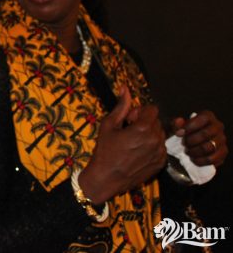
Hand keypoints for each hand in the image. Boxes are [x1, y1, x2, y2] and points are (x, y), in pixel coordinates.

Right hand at [79, 87, 166, 203]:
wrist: (106, 178)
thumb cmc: (105, 150)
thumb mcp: (109, 125)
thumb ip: (121, 106)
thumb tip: (125, 88)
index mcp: (144, 128)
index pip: (152, 109)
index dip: (139, 112)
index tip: (128, 120)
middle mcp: (156, 139)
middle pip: (156, 121)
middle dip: (144, 122)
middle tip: (128, 132)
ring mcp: (160, 153)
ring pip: (159, 134)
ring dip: (148, 135)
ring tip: (132, 144)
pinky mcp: (161, 163)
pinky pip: (160, 148)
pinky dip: (151, 147)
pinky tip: (136, 153)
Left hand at [172, 111, 227, 166]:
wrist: (188, 147)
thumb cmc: (183, 134)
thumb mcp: (176, 127)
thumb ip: (176, 123)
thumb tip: (179, 121)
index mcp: (207, 116)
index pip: (202, 119)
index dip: (189, 127)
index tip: (178, 134)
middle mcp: (218, 126)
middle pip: (205, 134)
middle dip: (190, 141)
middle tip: (183, 144)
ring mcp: (222, 140)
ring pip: (208, 147)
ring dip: (194, 151)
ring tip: (187, 151)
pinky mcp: (222, 153)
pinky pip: (212, 159)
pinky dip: (199, 160)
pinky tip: (193, 159)